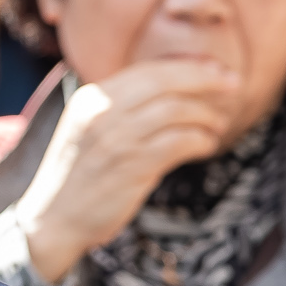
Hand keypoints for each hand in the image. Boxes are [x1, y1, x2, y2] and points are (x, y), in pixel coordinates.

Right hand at [14, 58, 244, 284]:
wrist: (52, 218)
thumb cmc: (80, 173)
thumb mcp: (91, 126)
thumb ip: (124, 105)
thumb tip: (180, 83)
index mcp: (92, 97)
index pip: (149, 70)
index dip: (188, 66)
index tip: (216, 69)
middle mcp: (102, 112)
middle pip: (165, 82)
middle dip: (205, 79)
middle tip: (233, 85)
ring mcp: (115, 140)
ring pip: (175, 111)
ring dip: (205, 115)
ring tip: (218, 124)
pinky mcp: (130, 168)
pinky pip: (177, 143)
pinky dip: (199, 140)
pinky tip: (206, 144)